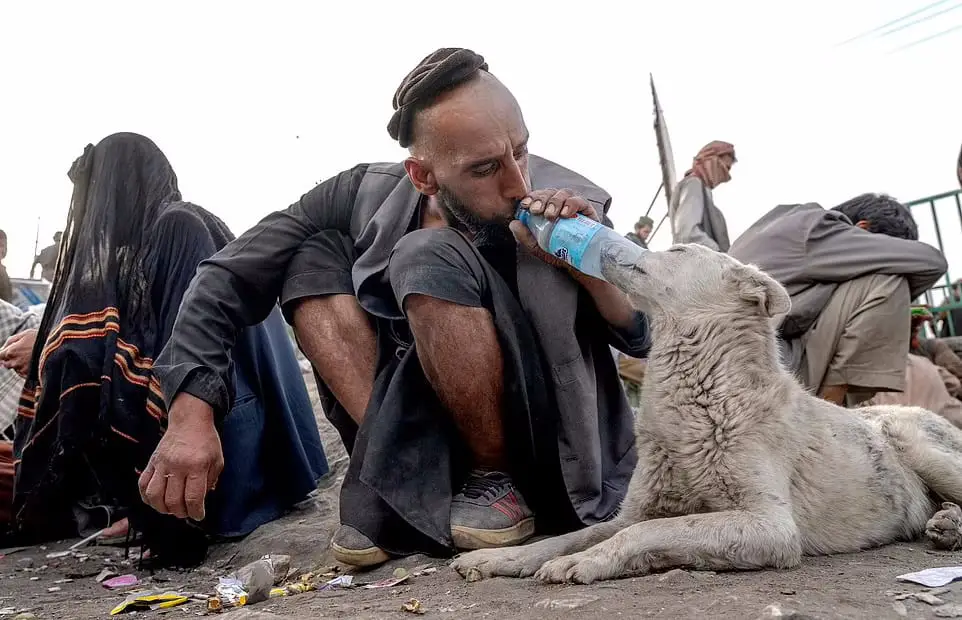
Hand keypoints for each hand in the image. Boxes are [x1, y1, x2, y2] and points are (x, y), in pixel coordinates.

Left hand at [0, 329, 38, 376]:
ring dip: (19, 364)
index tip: (9, 351)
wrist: (58, 348)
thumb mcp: (25, 334)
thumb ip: (10, 341)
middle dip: (11, 359)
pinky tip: (34, 362)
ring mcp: (22, 370)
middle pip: (6, 363)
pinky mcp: (30, 375)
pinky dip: (26, 369)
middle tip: (23, 352)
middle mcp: (14, 362)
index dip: (2, 354)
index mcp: (11, 351)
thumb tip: (2, 348)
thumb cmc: (42, 338)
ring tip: (31, 356)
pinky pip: (23, 373)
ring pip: (15, 368)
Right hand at [138, 393, 223, 520]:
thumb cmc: (206, 441)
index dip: (196, 512)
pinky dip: (146, 497)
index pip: (193, 497)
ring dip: (162, 508)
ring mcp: (162, 464)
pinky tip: (156, 500)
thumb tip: (201, 501)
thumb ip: (210, 482)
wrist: (189, 421)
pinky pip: (143, 484)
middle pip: (173, 500)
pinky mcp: (152, 462)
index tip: (199, 515)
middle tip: (186, 512)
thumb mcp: (217, 461)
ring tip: (171, 509)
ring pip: (154, 495)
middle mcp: (178, 466)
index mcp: (197, 465)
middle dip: (180, 513)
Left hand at [509, 188, 600, 269]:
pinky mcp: (587, 210)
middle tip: (536, 211)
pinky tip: (565, 213)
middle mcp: (560, 204)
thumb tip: (513, 224)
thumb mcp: (538, 247)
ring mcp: (574, 205)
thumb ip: (525, 237)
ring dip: (555, 201)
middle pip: (550, 192)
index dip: (531, 197)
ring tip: (550, 215)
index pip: (538, 196)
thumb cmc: (558, 253)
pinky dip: (572, 204)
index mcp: (547, 209)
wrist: (579, 264)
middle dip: (541, 199)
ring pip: (563, 193)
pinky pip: (580, 201)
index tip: (525, 205)